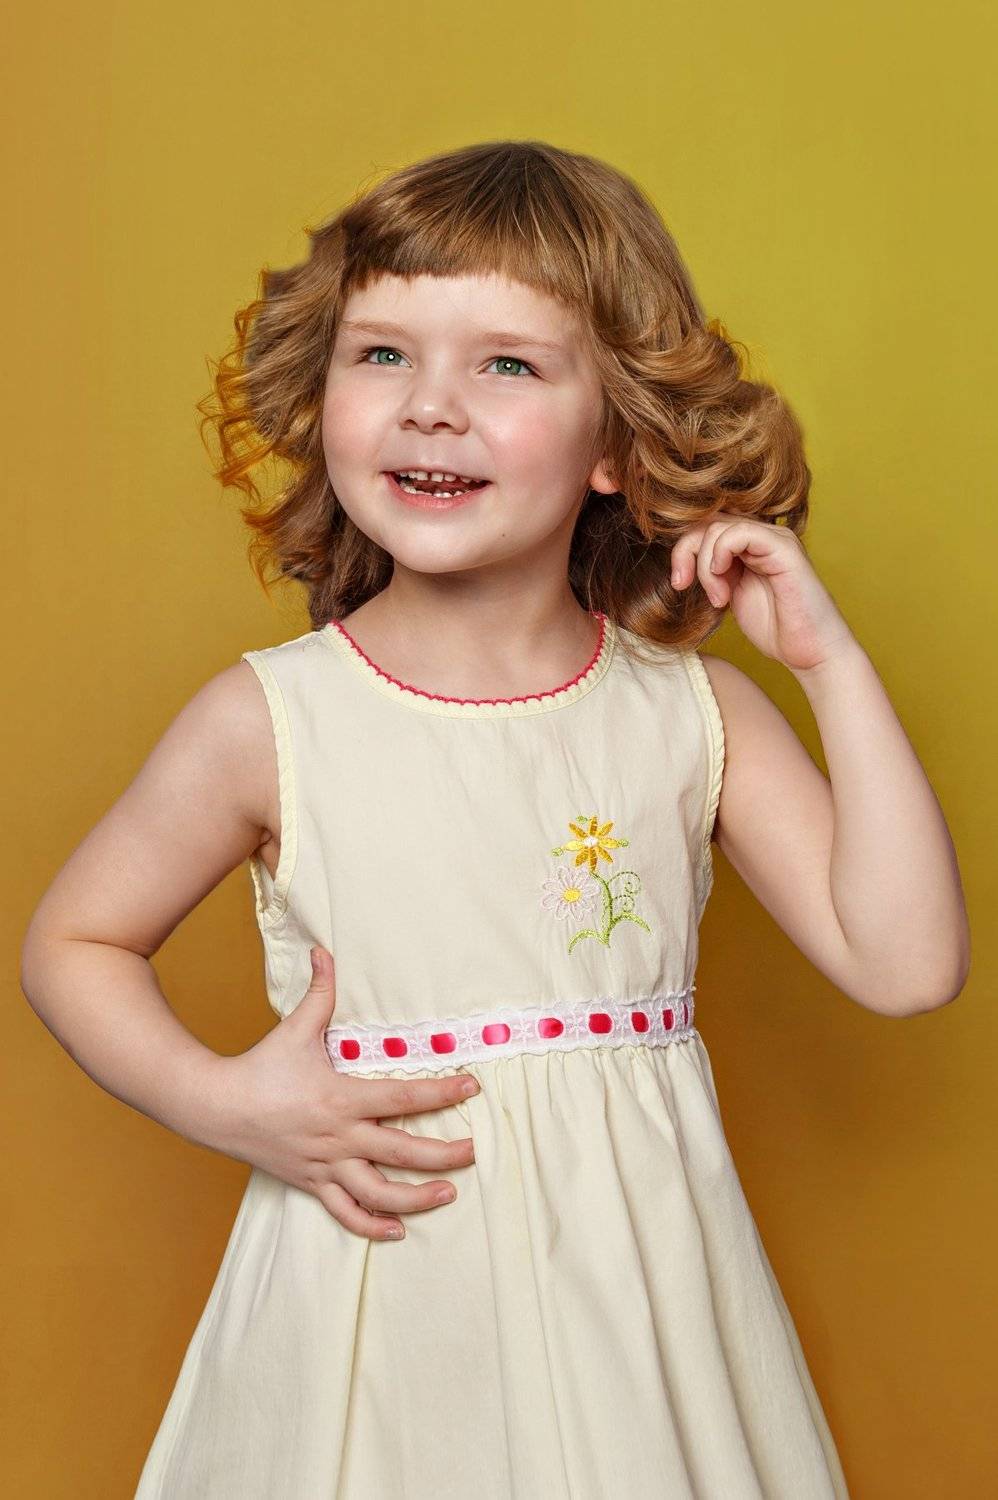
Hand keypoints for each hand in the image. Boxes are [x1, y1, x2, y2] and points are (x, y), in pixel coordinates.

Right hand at [211, 947, 478, 1241]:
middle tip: (475, 1151)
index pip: (403, 1098)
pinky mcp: (311, 1183)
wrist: (215, 1108)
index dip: (442, 1093)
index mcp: (342, 1098)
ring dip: (417, 1197)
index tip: (472, 1088)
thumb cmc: (260, 1067)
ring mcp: (325, 1165)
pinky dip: (372, 1225)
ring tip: (448, 1194)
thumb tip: (325, 951)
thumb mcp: (294, 1029)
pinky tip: (398, 1229)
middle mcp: (339, 1137)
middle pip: (402, 1152)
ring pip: (379, 1192)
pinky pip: (345, 1212)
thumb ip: (319, 992)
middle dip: (444, 1154)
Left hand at [671, 511, 856, 671]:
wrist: (810, 651)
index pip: (705, 525)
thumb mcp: (730, 594)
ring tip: (718, 598)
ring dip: (705, 565)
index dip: (683, 548)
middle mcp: (762, 535)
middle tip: (682, 584)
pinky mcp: (784, 549)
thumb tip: (681, 559)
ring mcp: (774, 539)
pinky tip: (723, 584)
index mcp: (749, 545)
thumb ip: (713, 572)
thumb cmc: (776, 628)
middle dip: (685, 551)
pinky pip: (741, 532)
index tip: (679, 582)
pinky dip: (721, 554)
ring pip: (718, 526)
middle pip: (707, 519)